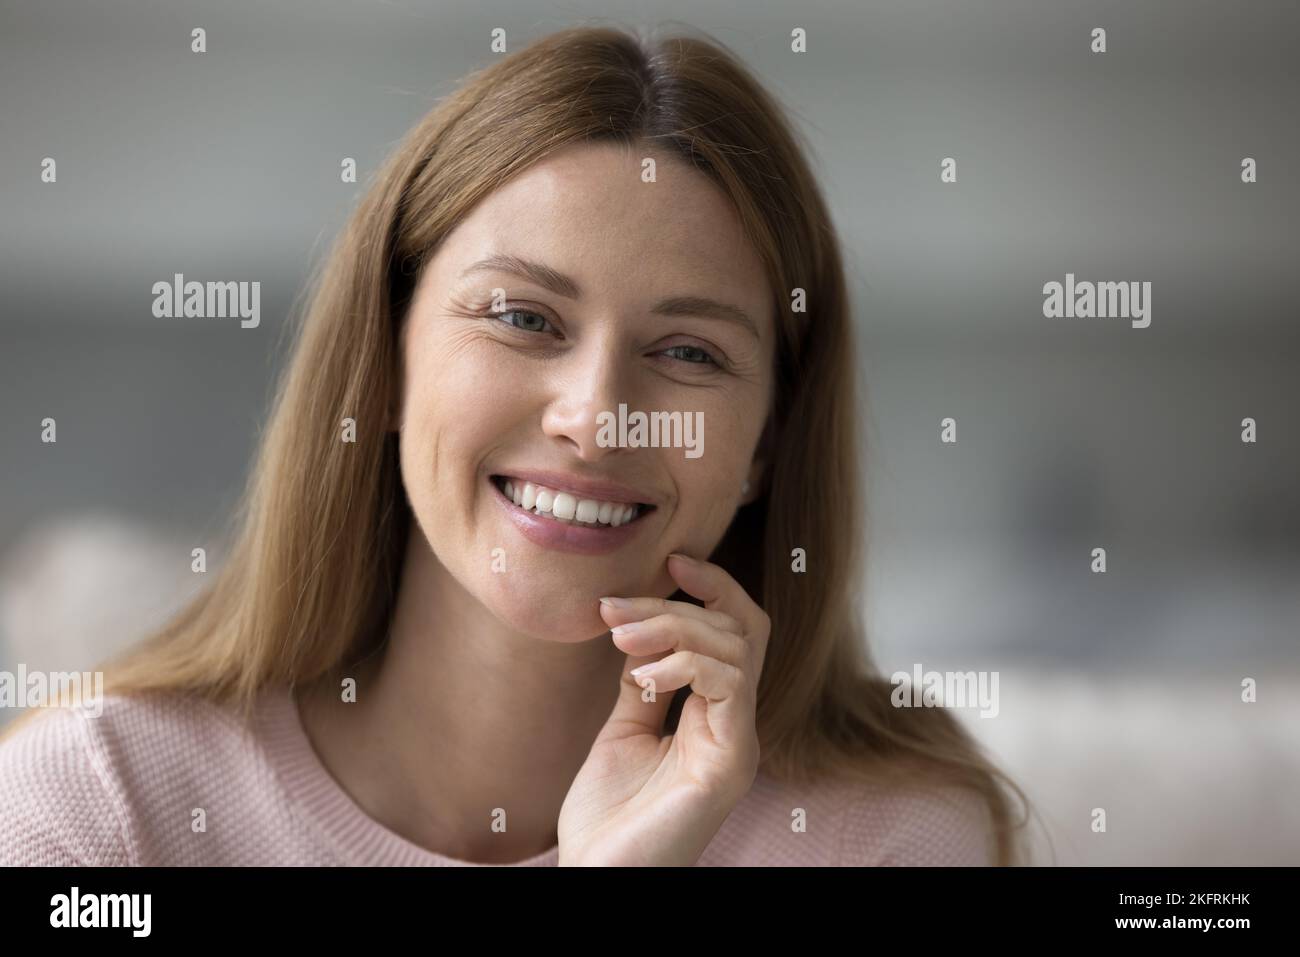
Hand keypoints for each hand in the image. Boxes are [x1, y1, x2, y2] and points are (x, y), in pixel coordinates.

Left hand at [556, 553, 769, 865]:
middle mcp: (736, 726)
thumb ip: (644, 682)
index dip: (712, 587)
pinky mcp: (731, 763)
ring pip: (736, 646)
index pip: (737, 631)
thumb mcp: (623, 730)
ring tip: (620, 642)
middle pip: (740, 627)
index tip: (668, 561)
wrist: (597, 875)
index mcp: (716, 716)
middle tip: (614, 609)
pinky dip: (685, 662)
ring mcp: (738, 744)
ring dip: (672, 628)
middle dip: (675, 604)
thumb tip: (642, 630)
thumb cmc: (608, 817)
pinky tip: (643, 678)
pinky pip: (728, 683)